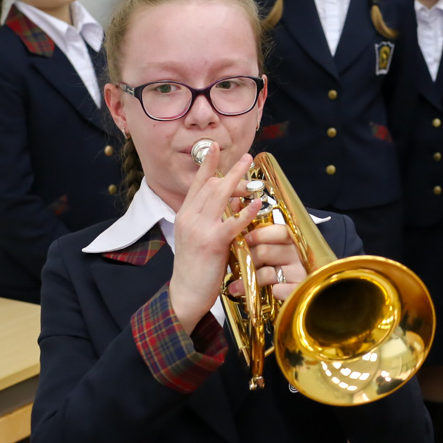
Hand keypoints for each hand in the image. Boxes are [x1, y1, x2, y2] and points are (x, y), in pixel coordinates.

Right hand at [168, 145, 259, 333]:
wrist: (185, 294)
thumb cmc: (194, 268)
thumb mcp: (196, 238)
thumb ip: (209, 220)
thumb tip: (233, 204)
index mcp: (184, 216)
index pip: (197, 185)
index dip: (207, 165)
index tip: (215, 148)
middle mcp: (189, 218)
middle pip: (212, 185)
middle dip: (230, 171)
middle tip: (246, 158)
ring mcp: (200, 229)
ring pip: (221, 196)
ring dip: (239, 181)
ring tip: (253, 171)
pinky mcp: (213, 243)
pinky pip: (233, 222)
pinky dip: (247, 211)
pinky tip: (257, 202)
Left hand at [225, 222, 309, 301]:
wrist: (317, 298)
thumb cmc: (290, 268)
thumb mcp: (283, 251)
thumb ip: (269, 241)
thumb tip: (243, 233)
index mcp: (297, 241)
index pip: (279, 231)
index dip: (258, 235)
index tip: (244, 240)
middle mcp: (300, 255)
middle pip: (265, 252)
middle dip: (246, 260)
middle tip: (237, 266)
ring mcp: (301, 272)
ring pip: (266, 273)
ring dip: (246, 281)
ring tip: (234, 288)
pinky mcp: (300, 290)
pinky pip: (278, 290)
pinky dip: (269, 292)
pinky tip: (263, 294)